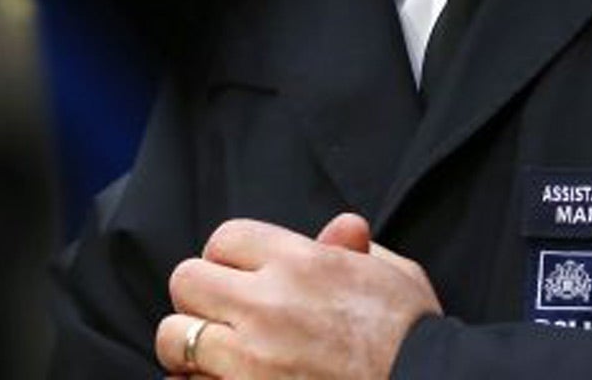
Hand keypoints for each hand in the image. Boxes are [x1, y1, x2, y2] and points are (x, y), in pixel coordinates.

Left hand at [154, 214, 441, 377]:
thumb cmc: (417, 339)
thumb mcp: (395, 277)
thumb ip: (355, 250)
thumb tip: (343, 230)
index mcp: (301, 263)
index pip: (224, 238)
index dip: (228, 258)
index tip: (239, 278)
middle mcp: (267, 305)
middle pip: (186, 280)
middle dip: (199, 298)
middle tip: (220, 317)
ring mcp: (250, 362)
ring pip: (175, 338)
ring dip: (189, 347)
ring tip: (213, 359)